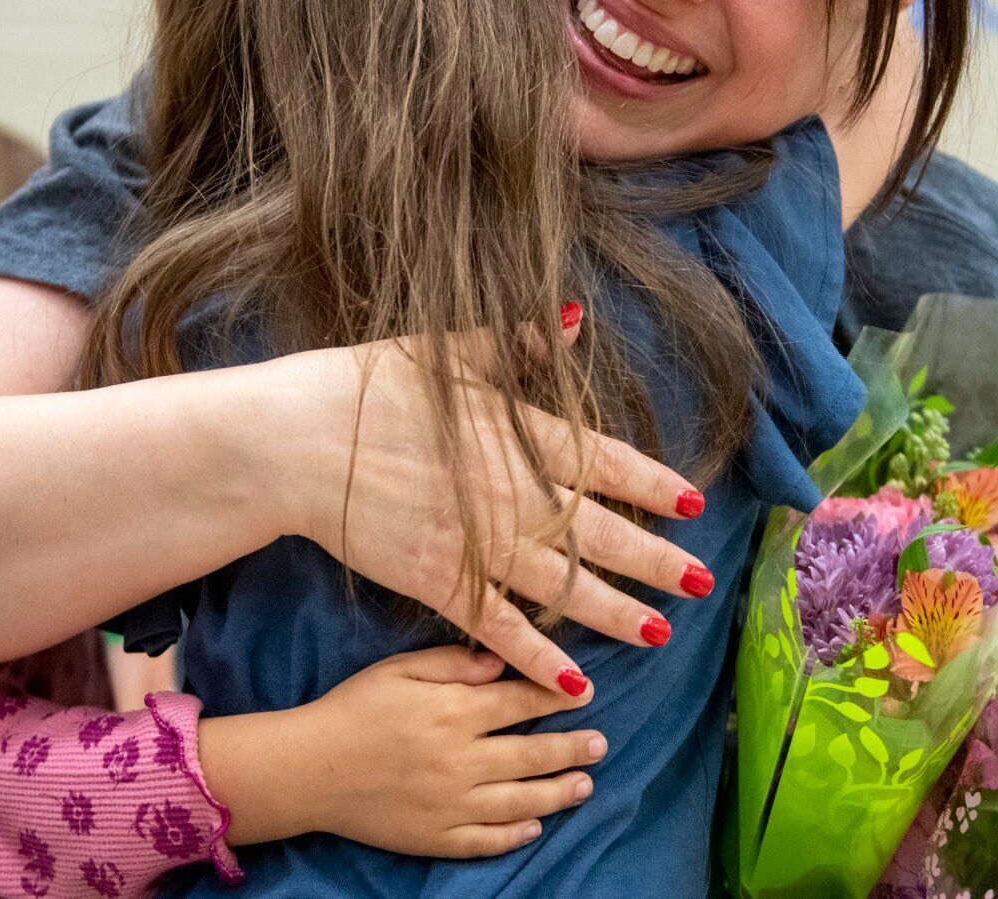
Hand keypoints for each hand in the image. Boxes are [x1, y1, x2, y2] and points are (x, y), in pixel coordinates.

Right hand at [202, 647, 604, 855]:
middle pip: (532, 754)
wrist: (308, 766)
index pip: (521, 701)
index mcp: (454, 711)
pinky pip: (487, 839)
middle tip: (600, 743)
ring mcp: (452, 803)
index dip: (557, 695)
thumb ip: (453, 662)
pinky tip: (534, 826)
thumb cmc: (352, 706)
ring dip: (558, 792)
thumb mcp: (400, 667)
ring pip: (521, 801)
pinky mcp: (436, 836)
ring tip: (584, 784)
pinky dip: (516, 833)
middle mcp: (462, 759)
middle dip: (571, 747)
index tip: (586, 692)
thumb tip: (502, 661)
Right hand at [218, 310, 710, 693]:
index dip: (652, 484)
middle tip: (701, 583)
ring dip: (616, 613)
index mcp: (519, 433)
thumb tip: (574, 316)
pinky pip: (502, 628)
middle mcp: (514, 494)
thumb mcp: (444, 350)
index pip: (606, 462)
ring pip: (565, 587)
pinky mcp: (441, 582)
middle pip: (603, 534)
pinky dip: (538, 657)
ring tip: (660, 635)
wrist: (296, 443)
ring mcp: (480, 544)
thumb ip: (515, 341)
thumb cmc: (363, 387)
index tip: (691, 504)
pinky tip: (572, 682)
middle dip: (656, 561)